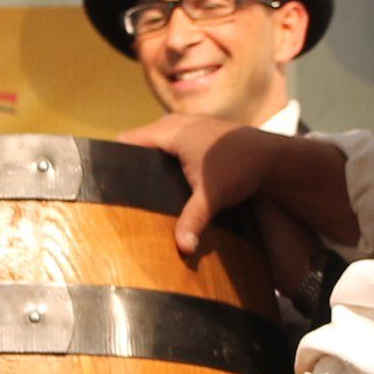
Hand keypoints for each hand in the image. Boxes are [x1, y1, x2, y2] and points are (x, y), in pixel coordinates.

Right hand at [119, 112, 355, 255]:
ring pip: (156, 142)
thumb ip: (193, 220)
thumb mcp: (213, 196)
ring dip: (147, 160)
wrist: (274, 157)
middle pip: (139, 141)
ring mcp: (189, 126)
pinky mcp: (200, 134)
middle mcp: (175, 124)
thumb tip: (182, 249)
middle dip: (128, 163)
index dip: (112, 157)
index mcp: (169, 132)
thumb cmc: (240, 168)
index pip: (126, 140)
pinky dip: (163, 158)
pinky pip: (170, 144)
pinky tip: (162, 181)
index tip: (100, 179)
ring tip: (134, 188)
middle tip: (114, 190)